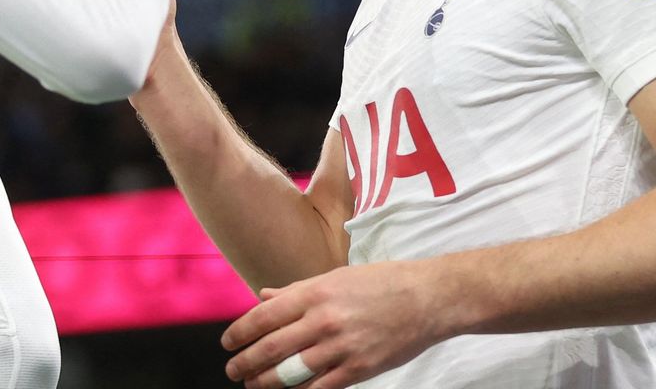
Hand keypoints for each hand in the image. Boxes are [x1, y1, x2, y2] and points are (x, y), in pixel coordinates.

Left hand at [220, 262, 441, 387]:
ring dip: (267, 381)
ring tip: (254, 384)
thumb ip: (296, 291)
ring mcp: (341, 347)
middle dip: (246, 362)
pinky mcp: (359, 369)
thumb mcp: (334, 277)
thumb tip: (263, 297)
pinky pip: (320, 387)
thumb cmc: (380, 283)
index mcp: (314, 293)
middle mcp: (323, 320)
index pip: (264, 317)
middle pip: (272, 348)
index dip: (240, 332)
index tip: (228, 342)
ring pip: (292, 372)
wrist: (427, 298)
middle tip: (233, 369)